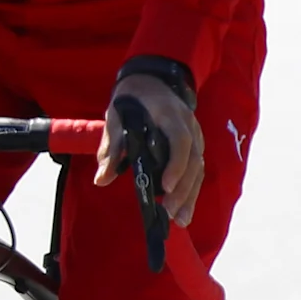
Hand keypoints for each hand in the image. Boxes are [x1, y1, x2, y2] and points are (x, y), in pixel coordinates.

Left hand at [99, 69, 205, 223]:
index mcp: (169, 114)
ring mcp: (195, 134)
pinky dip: (191, 189)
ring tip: (180, 219)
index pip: (180, 140)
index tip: (166, 186)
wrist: (151, 80)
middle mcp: (188, 124)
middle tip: (170, 213)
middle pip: (193, 160)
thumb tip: (102, 179)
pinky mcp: (195, 144)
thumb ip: (111, 147)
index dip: (176, 164)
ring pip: (198, 168)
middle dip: (183, 189)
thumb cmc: (130, 99)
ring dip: (190, 194)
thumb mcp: (115, 117)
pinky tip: (184, 208)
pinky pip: (197, 168)